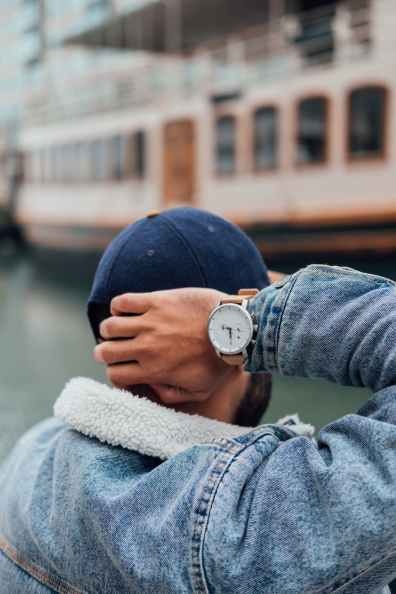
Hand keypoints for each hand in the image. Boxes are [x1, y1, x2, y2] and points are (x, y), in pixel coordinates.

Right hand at [94, 288, 232, 403]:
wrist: (235, 329)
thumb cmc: (220, 362)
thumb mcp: (199, 391)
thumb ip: (172, 395)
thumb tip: (152, 389)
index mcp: (154, 371)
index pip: (115, 375)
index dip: (115, 373)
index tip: (123, 368)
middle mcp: (147, 348)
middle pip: (106, 351)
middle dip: (104, 352)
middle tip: (113, 348)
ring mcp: (150, 323)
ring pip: (109, 326)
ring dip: (109, 329)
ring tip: (118, 328)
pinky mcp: (157, 301)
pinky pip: (123, 301)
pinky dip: (118, 306)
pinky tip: (127, 310)